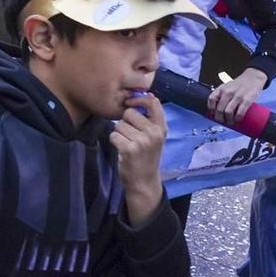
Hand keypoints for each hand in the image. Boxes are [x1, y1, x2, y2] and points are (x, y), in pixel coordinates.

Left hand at [110, 91, 167, 222]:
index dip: (138, 99)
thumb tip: (146, 95)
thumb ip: (151, 118)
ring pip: (119, 124)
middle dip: (125, 122)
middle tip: (131, 136)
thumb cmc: (147, 155)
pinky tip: (122, 150)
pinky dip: (115, 141)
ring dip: (119, 133)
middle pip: (129, 113)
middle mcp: (154, 133)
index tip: (131, 103)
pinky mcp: (129, 149)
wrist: (144, 181)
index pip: (153, 102)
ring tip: (128, 144)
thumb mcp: (155, 136)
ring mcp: (142, 141)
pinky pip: (114, 135)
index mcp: (162, 128)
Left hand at [206, 68, 267, 124]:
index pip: (211, 100)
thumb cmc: (238, 84)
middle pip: (219, 109)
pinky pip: (239, 113)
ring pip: (228, 113)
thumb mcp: (226, 86)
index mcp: (221, 88)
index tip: (213, 114)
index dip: (211, 109)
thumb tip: (215, 109)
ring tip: (230, 122)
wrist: (253, 77)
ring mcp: (237, 96)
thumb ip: (221, 95)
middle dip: (220, 118)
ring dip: (228, 120)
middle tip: (223, 121)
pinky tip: (237, 121)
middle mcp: (228, 92)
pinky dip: (237, 119)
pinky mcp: (247, 100)